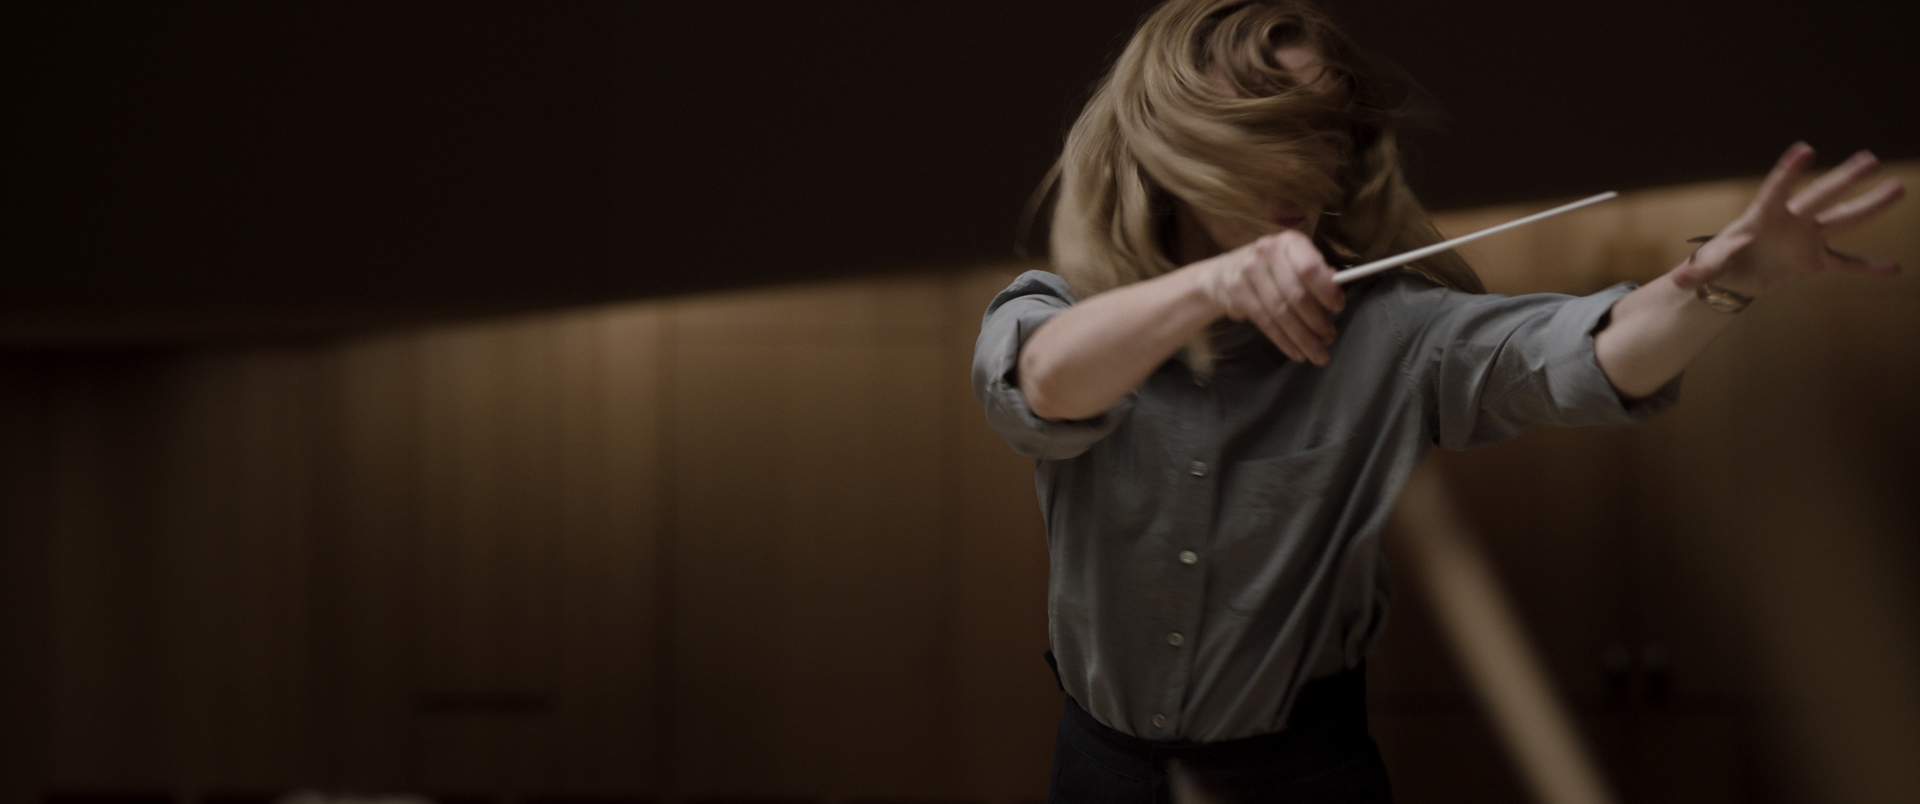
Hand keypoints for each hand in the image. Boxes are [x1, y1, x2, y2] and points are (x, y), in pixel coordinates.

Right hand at [1196, 229, 1345, 364]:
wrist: (1227, 272)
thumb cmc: (1273, 268)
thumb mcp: (1296, 262)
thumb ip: (1317, 274)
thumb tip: (1337, 290)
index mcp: (1290, 242)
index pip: (1310, 268)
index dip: (1326, 291)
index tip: (1338, 308)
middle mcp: (1267, 252)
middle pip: (1296, 294)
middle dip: (1317, 321)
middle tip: (1330, 337)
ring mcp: (1249, 272)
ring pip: (1281, 312)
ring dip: (1303, 337)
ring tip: (1318, 352)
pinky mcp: (1237, 293)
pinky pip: (1265, 323)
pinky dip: (1284, 341)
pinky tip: (1296, 352)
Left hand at [1673, 142, 1904, 295]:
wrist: (1733, 278)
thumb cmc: (1716, 265)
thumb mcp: (1703, 270)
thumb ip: (1699, 272)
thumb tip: (1686, 277)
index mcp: (1760, 218)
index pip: (1776, 190)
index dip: (1789, 171)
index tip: (1804, 149)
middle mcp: (1790, 222)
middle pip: (1819, 197)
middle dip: (1842, 179)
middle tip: (1869, 158)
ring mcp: (1806, 239)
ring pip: (1842, 220)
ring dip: (1869, 206)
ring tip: (1898, 187)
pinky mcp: (1814, 261)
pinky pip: (1845, 264)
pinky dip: (1866, 268)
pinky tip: (1893, 268)